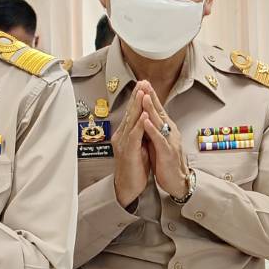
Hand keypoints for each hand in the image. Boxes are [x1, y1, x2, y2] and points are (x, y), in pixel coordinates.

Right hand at [110, 89, 150, 207]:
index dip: (138, 98)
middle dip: (136, 96)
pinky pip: (134, 136)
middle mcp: (122, 135)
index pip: (132, 112)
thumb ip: (141, 133)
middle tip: (142, 81)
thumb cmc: (135, 168)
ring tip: (142, 92)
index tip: (144, 84)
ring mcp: (123, 143)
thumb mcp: (139, 146)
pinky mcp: (128, 152)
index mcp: (126, 133)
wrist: (129, 187)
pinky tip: (143, 116)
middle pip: (130, 112)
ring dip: (137, 106)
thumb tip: (146, 121)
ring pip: (131, 121)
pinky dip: (139, 125)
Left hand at [137, 84, 191, 199]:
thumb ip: (154, 129)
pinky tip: (146, 122)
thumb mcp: (159, 141)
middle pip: (159, 111)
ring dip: (151, 109)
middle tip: (145, 83)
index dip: (151, 96)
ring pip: (159, 122)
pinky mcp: (167, 152)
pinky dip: (152, 130)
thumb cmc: (166, 162)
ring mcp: (170, 141)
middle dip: (151, 96)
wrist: (177, 181)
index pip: (158, 109)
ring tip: (144, 96)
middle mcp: (170, 132)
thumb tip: (146, 117)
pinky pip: (159, 139)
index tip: (143, 83)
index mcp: (167, 129)